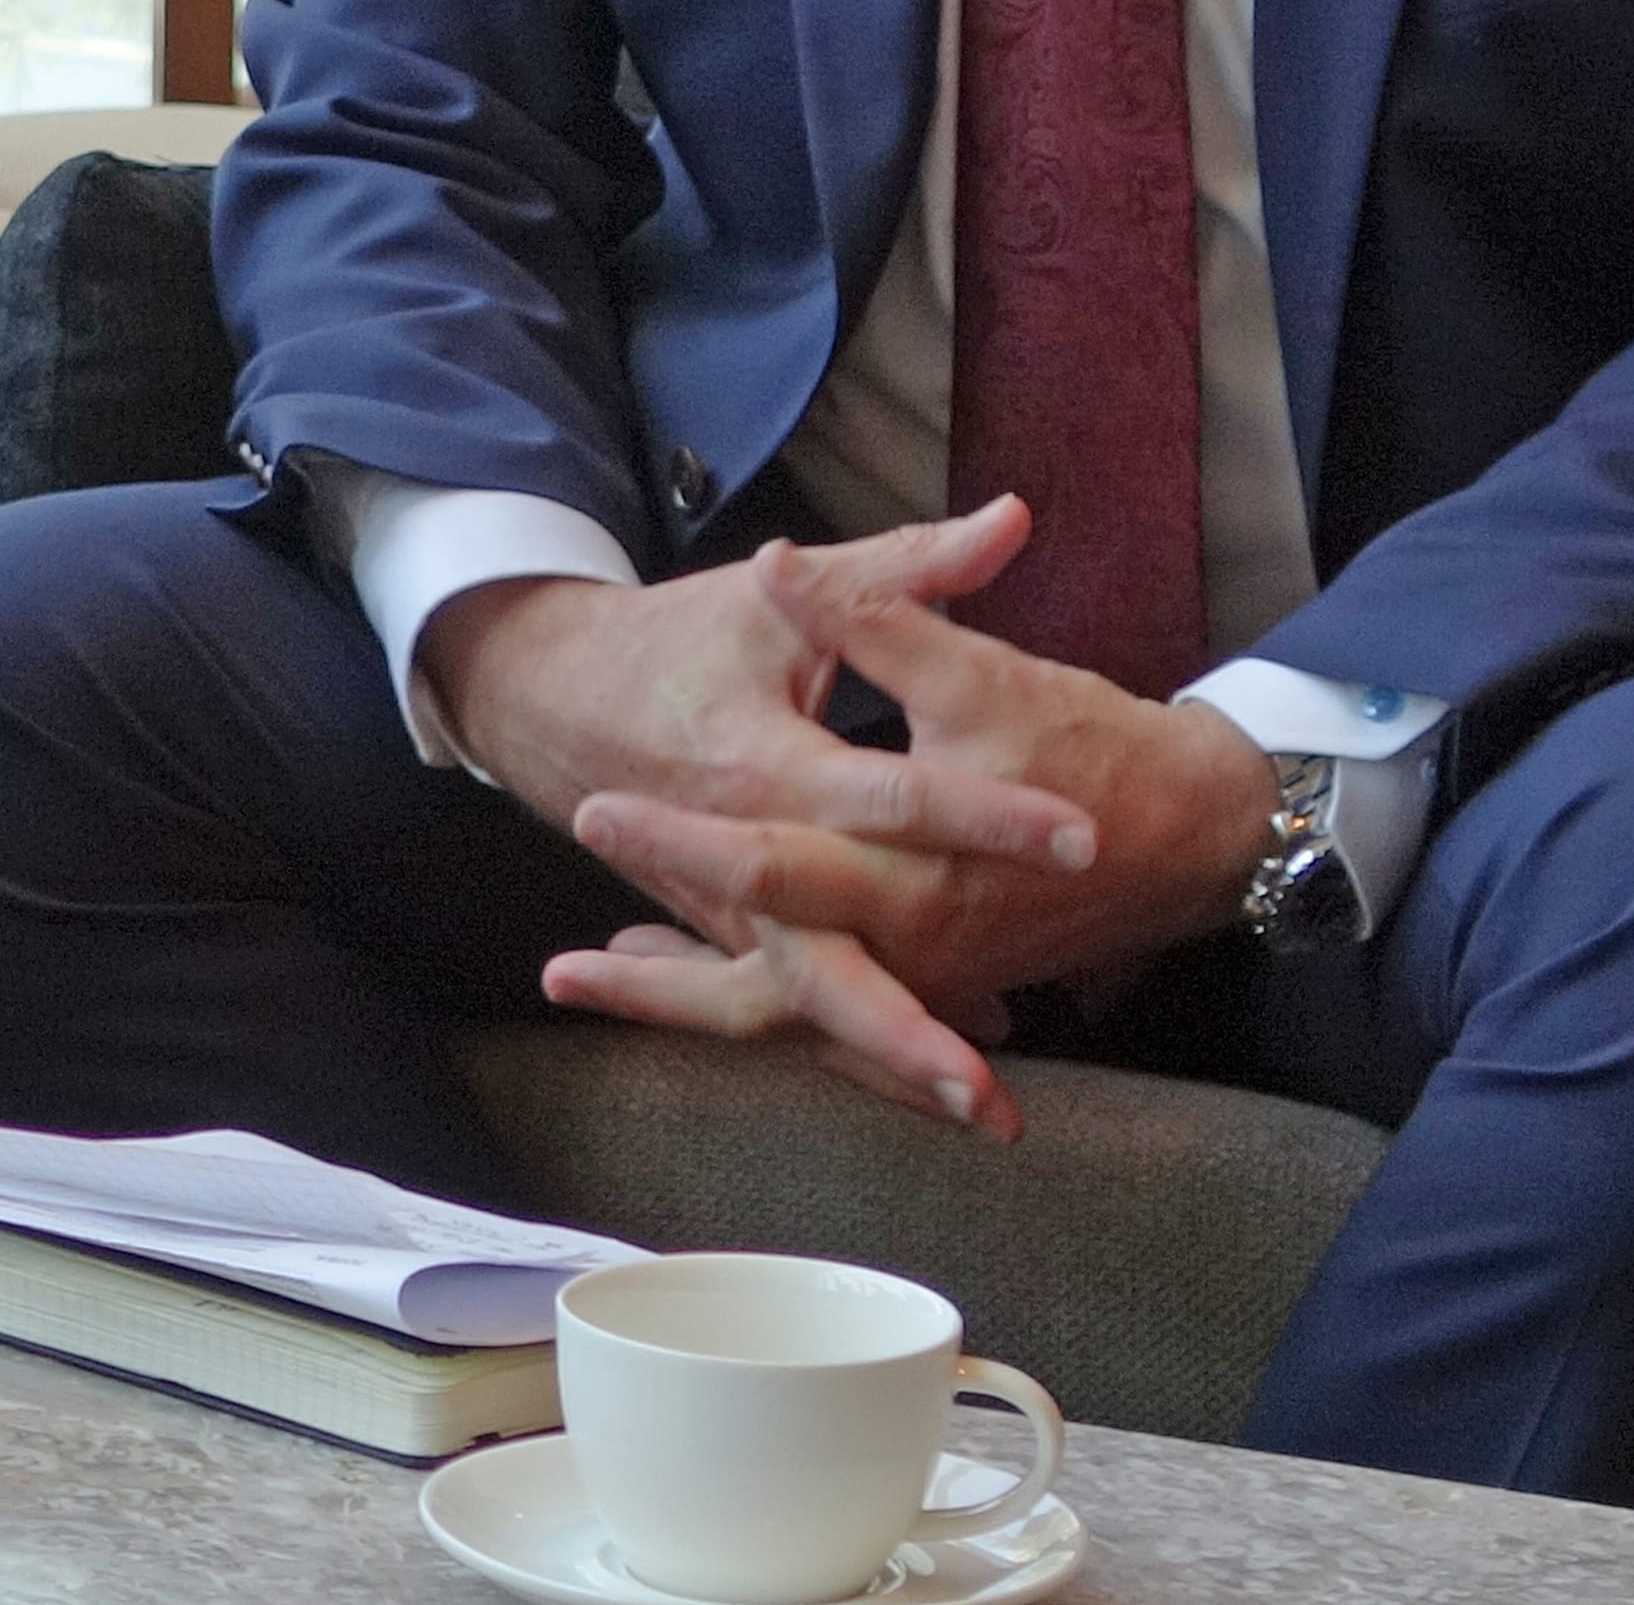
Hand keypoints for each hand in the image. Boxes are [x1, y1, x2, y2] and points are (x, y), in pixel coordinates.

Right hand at [419, 498, 1083, 1141]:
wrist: (551, 695)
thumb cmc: (677, 641)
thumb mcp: (775, 598)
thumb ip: (900, 570)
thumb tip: (1011, 521)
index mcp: (761, 760)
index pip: (893, 795)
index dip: (989, 812)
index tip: (1082, 834)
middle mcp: (742, 853)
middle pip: (832, 957)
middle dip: (912, 1025)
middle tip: (994, 1077)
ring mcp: (729, 909)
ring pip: (811, 1007)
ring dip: (892, 1060)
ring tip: (986, 1113)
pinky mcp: (729, 931)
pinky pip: (795, 1006)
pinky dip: (862, 1045)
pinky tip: (944, 1079)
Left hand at [568, 548, 1279, 1017]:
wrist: (1196, 830)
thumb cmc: (1091, 746)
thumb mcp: (982, 672)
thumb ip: (878, 614)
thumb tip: (784, 560)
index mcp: (912, 872)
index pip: (774, 864)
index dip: (681, 839)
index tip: (596, 808)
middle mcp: (910, 943)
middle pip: (760, 989)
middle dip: (659, 981)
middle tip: (563, 969)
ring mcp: (923, 975)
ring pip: (787, 1018)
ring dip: (688, 1001)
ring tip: (586, 973)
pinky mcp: (935, 981)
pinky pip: (826, 1014)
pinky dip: (755, 994)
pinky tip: (680, 959)